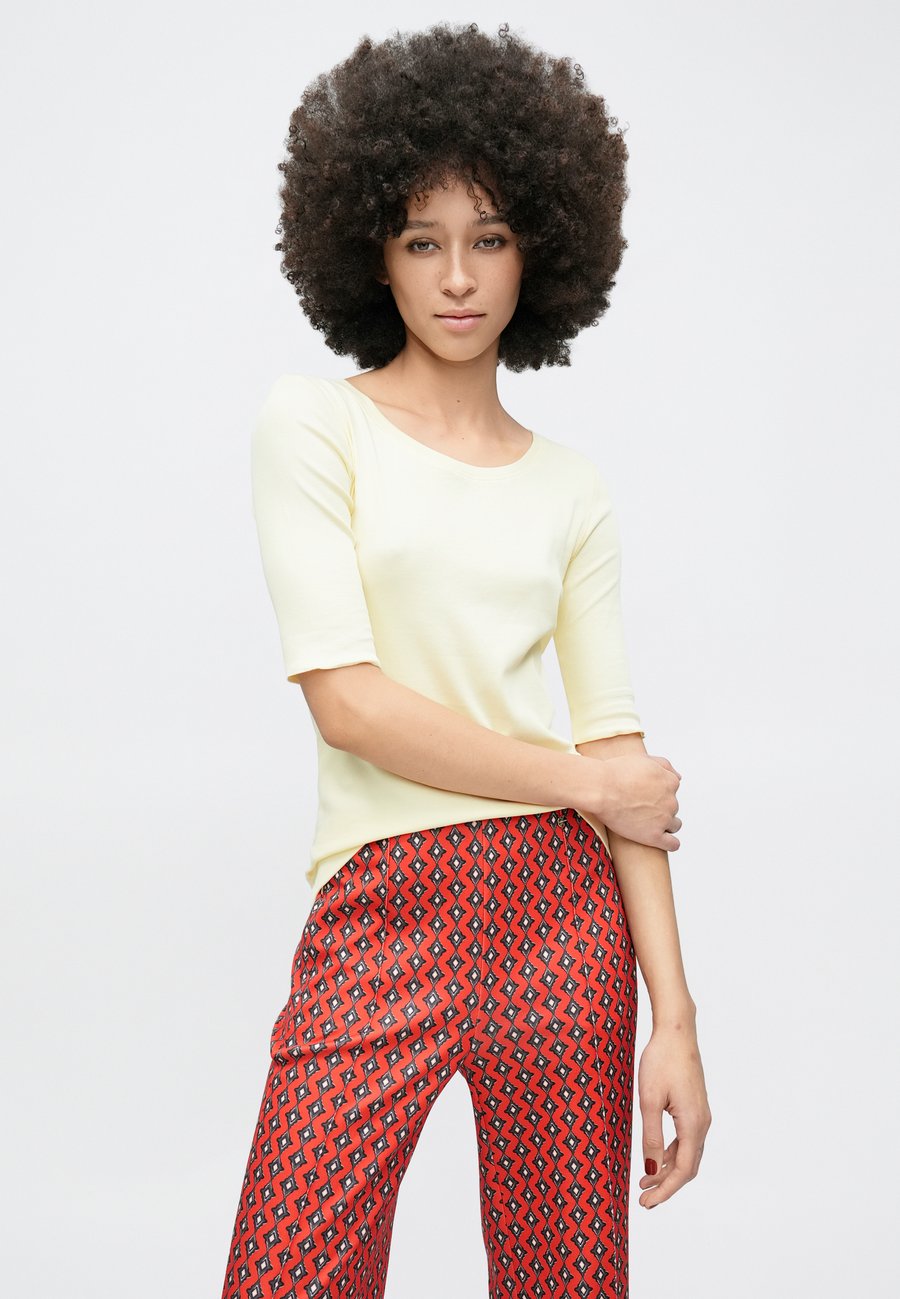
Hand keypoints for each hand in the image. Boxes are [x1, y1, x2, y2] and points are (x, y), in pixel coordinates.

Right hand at [585, 753, 682, 850]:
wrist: (600, 789)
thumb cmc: (616, 773)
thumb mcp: (644, 759)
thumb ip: (665, 765)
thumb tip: (679, 777)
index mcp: (670, 782)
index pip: (672, 790)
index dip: (658, 793)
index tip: (645, 796)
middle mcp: (671, 801)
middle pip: (672, 807)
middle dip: (659, 808)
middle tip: (639, 808)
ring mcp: (664, 819)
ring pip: (674, 825)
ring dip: (664, 824)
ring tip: (646, 824)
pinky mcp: (654, 836)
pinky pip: (672, 844)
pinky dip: (669, 843)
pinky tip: (660, 840)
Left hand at [637, 1023, 711, 1206]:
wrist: (676, 1031)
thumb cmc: (661, 1061)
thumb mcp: (649, 1099)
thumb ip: (650, 1136)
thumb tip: (651, 1170)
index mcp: (693, 1125)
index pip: (682, 1171)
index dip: (665, 1191)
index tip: (646, 1203)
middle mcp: (702, 1123)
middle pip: (688, 1167)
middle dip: (667, 1186)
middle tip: (644, 1199)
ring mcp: (701, 1114)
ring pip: (688, 1154)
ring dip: (668, 1170)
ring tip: (645, 1181)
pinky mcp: (695, 1106)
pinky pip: (687, 1139)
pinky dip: (672, 1153)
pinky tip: (656, 1156)